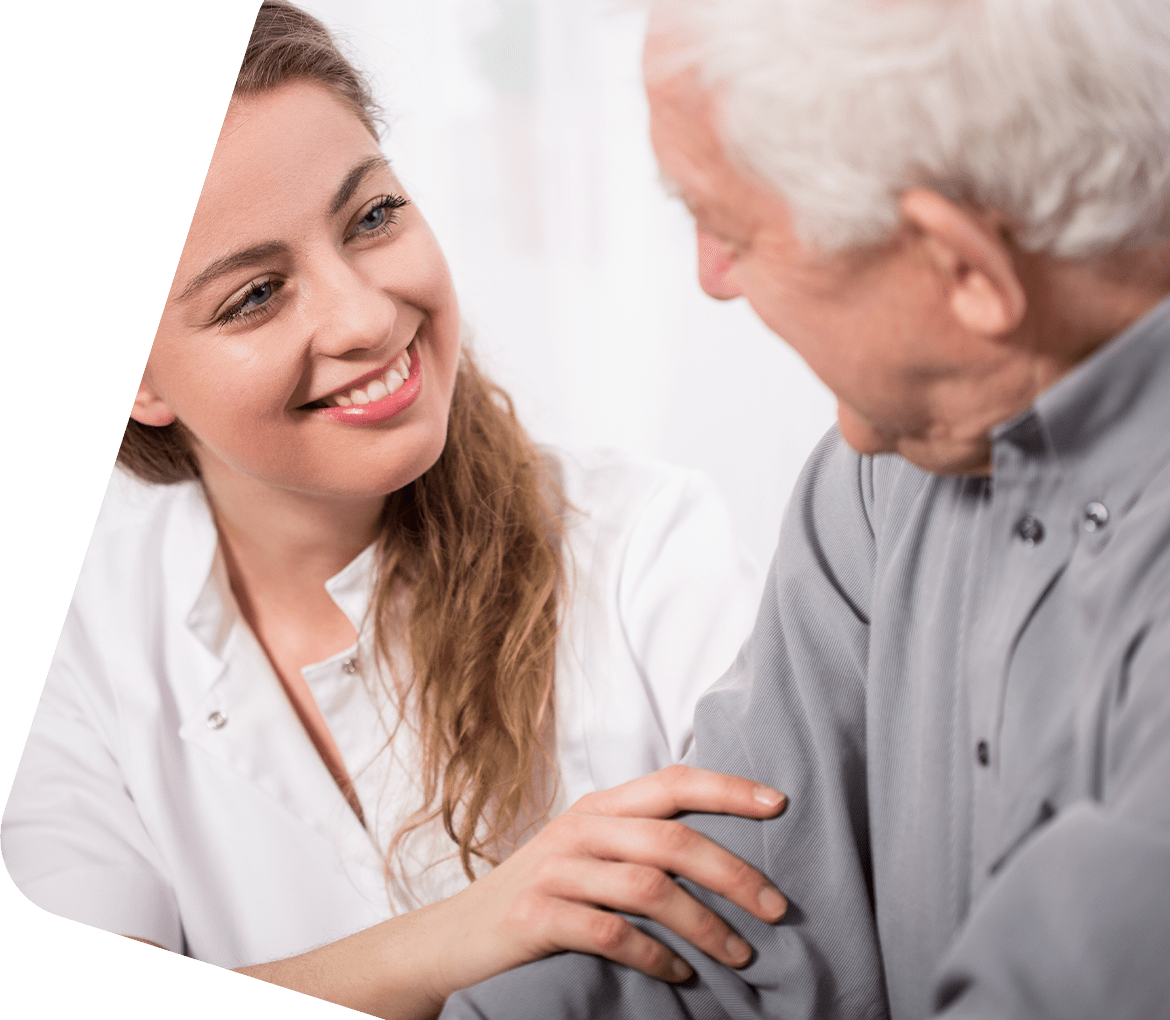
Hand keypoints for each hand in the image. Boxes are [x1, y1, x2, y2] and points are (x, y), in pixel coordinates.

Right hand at [436, 764, 787, 996]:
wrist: (454, 939)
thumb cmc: (539, 897)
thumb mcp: (584, 855)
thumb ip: (637, 844)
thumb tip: (722, 853)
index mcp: (597, 807)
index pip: (672, 782)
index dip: (727, 788)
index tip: (779, 803)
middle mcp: (578, 830)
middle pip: (672, 839)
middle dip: (733, 872)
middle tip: (776, 908)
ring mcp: (554, 872)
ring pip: (649, 888)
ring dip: (704, 924)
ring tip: (740, 953)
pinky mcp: (535, 917)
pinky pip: (611, 934)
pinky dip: (655, 955)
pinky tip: (679, 972)